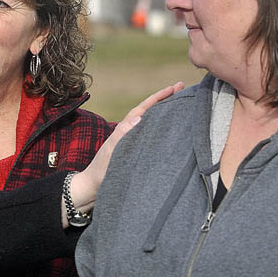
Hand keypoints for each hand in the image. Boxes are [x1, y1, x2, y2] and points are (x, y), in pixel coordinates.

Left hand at [62, 82, 184, 227]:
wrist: (92, 188)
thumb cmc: (101, 171)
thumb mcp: (112, 151)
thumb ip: (123, 134)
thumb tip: (140, 117)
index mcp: (125, 129)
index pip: (144, 108)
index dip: (159, 97)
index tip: (174, 87)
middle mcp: (130, 133)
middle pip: (151, 113)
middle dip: (166, 102)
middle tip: (185, 91)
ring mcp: (133, 143)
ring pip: (153, 125)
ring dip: (166, 116)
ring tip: (184, 108)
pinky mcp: (136, 155)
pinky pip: (153, 139)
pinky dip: (163, 133)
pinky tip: (174, 134)